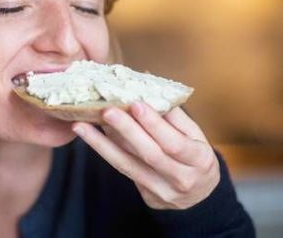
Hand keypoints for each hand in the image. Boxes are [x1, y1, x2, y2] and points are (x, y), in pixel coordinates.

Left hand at [72, 103, 219, 209]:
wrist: (201, 196)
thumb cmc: (195, 156)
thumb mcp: (195, 135)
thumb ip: (173, 114)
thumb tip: (147, 85)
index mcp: (200, 160)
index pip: (174, 143)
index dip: (154, 124)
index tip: (135, 104)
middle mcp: (182, 179)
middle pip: (150, 154)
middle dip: (126, 131)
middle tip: (106, 110)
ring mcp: (163, 191)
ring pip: (129, 165)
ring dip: (102, 144)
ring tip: (81, 126)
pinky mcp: (147, 196)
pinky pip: (123, 170)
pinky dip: (106, 151)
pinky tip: (90, 136)